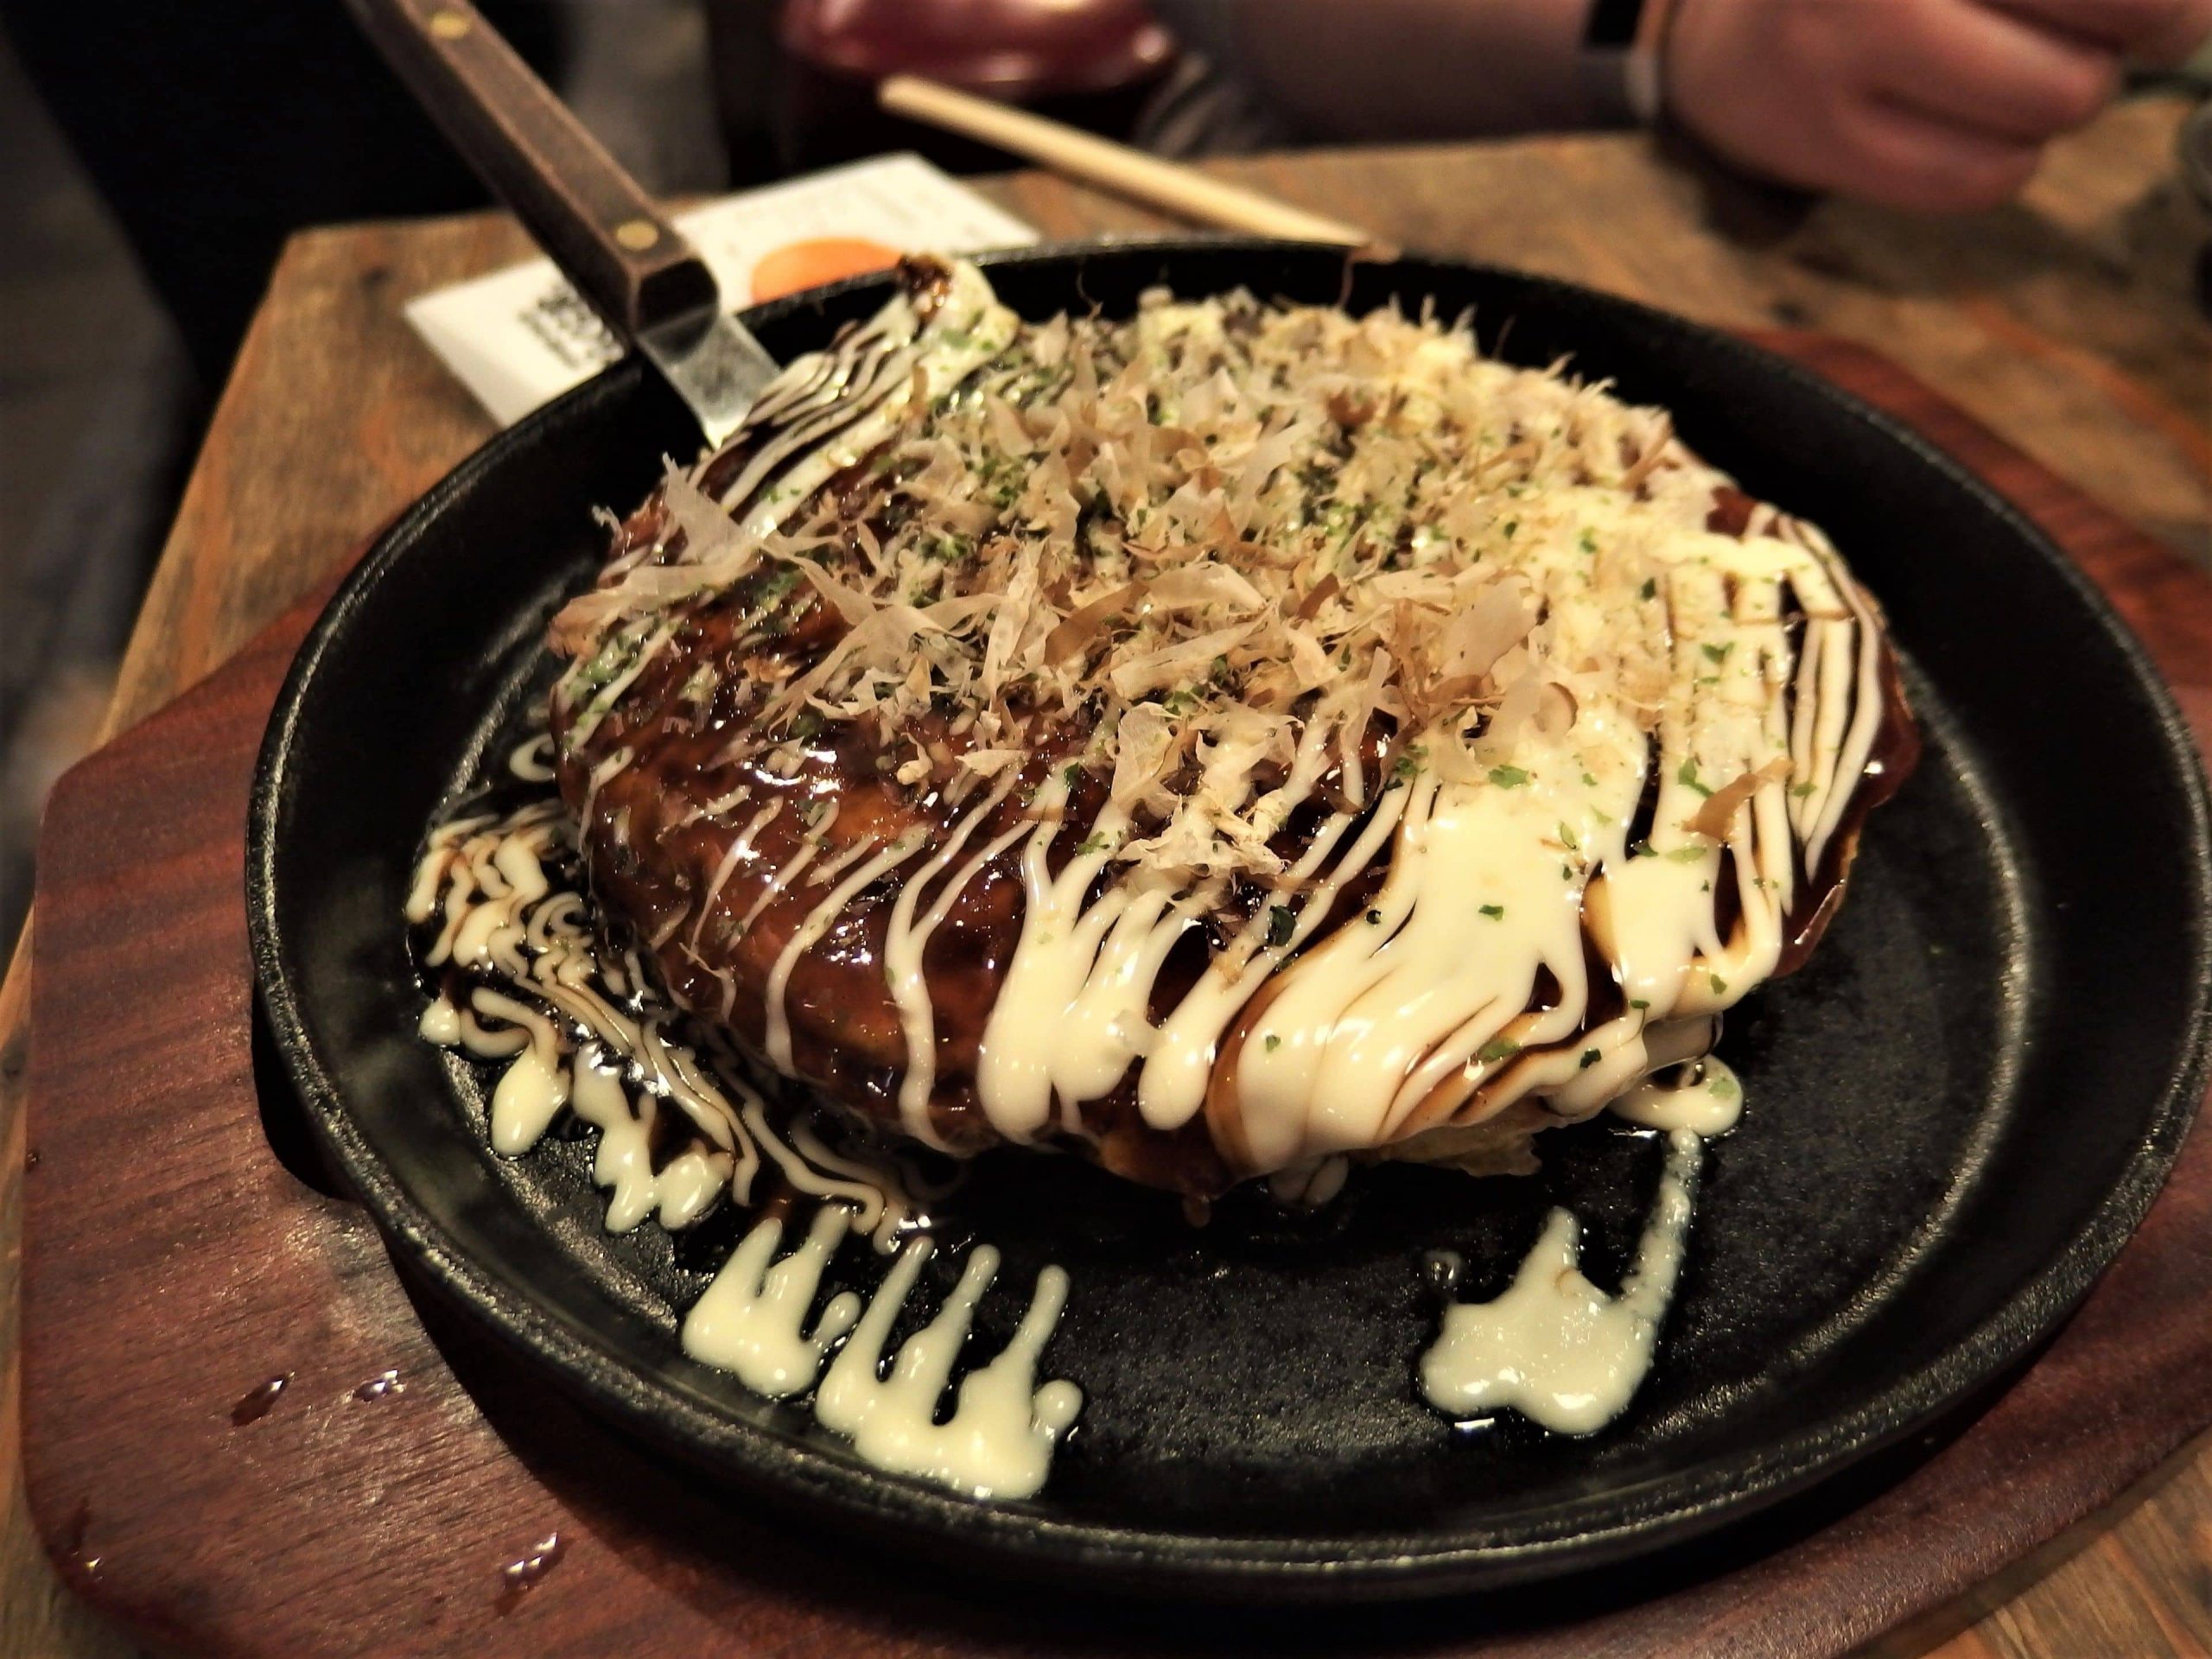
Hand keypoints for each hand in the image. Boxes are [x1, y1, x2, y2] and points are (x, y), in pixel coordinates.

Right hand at [1664, 0, 2211, 212]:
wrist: (1730, 46)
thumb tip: (2187, 13)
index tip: (2166, 6)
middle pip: (2121, 8)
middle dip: (2144, 27)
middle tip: (2120, 30)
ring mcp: (1839, 53)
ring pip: (2058, 102)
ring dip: (2068, 96)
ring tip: (2023, 69)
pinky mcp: (1824, 145)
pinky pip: (1987, 178)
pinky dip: (2006, 159)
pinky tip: (1972, 126)